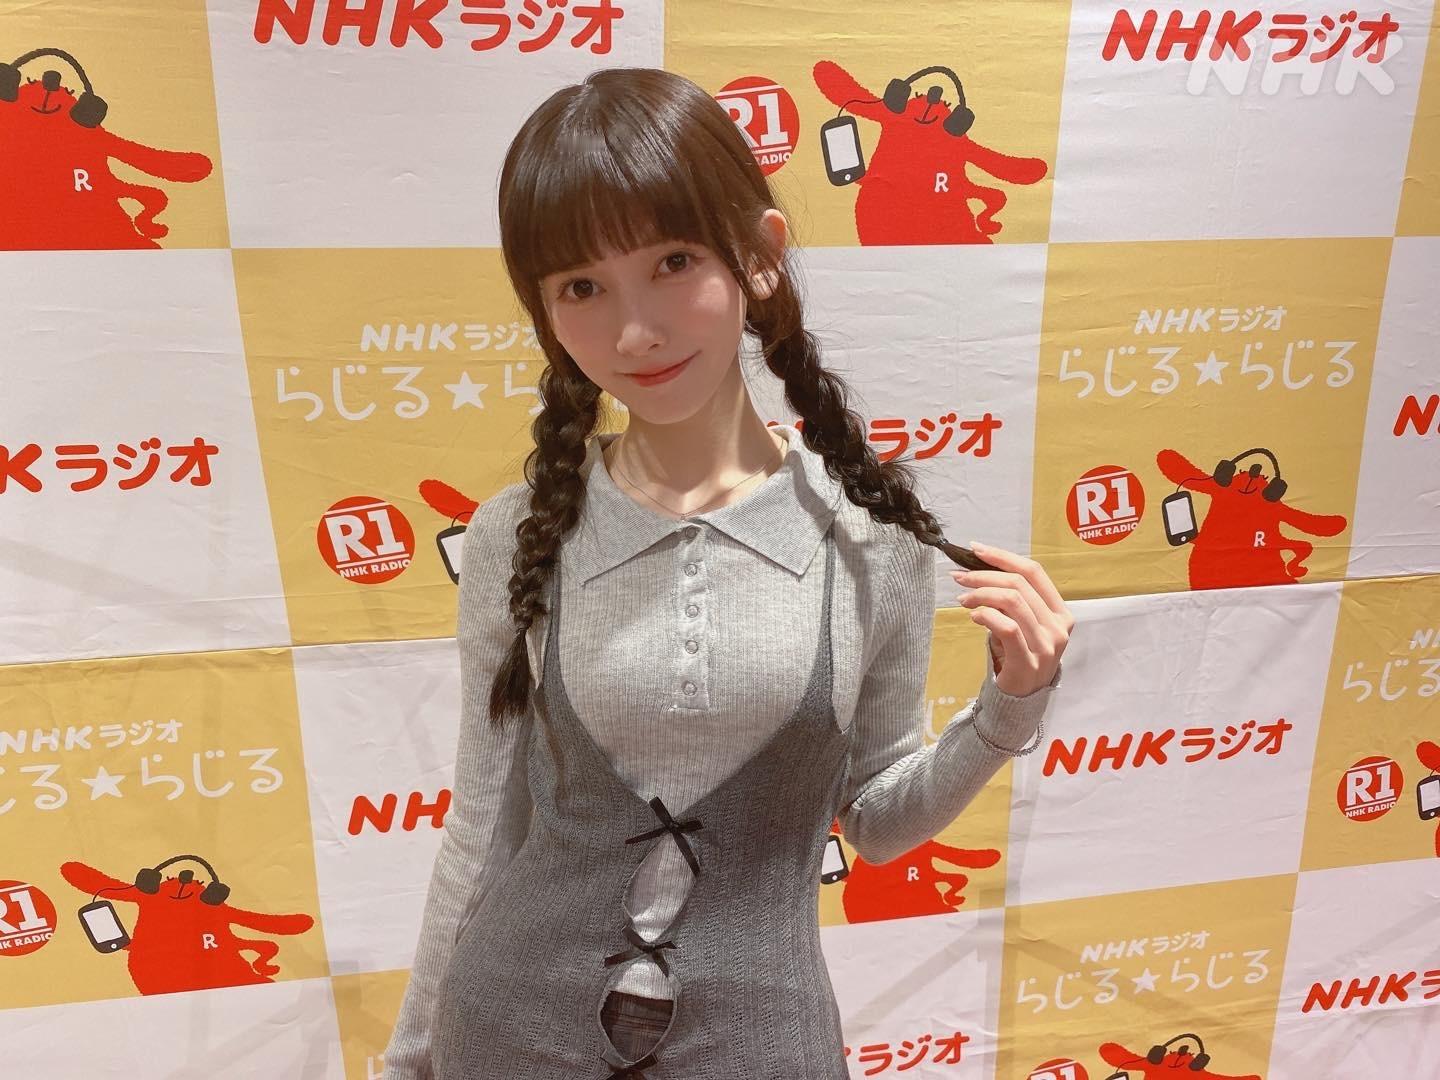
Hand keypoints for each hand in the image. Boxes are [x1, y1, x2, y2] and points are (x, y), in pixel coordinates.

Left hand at [950, 542, 1072, 697]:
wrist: (1021, 700)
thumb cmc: (1019, 656)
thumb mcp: (1021, 624)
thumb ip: (1010, 600)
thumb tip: (976, 571)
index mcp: (1060, 612)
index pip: (1034, 572)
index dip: (1003, 556)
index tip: (975, 550)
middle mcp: (1058, 626)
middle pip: (1019, 583)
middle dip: (984, 575)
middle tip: (960, 577)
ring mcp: (1047, 644)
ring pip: (1013, 601)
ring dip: (981, 593)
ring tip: (963, 599)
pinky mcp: (1029, 661)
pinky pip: (1007, 627)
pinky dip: (987, 615)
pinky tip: (974, 615)